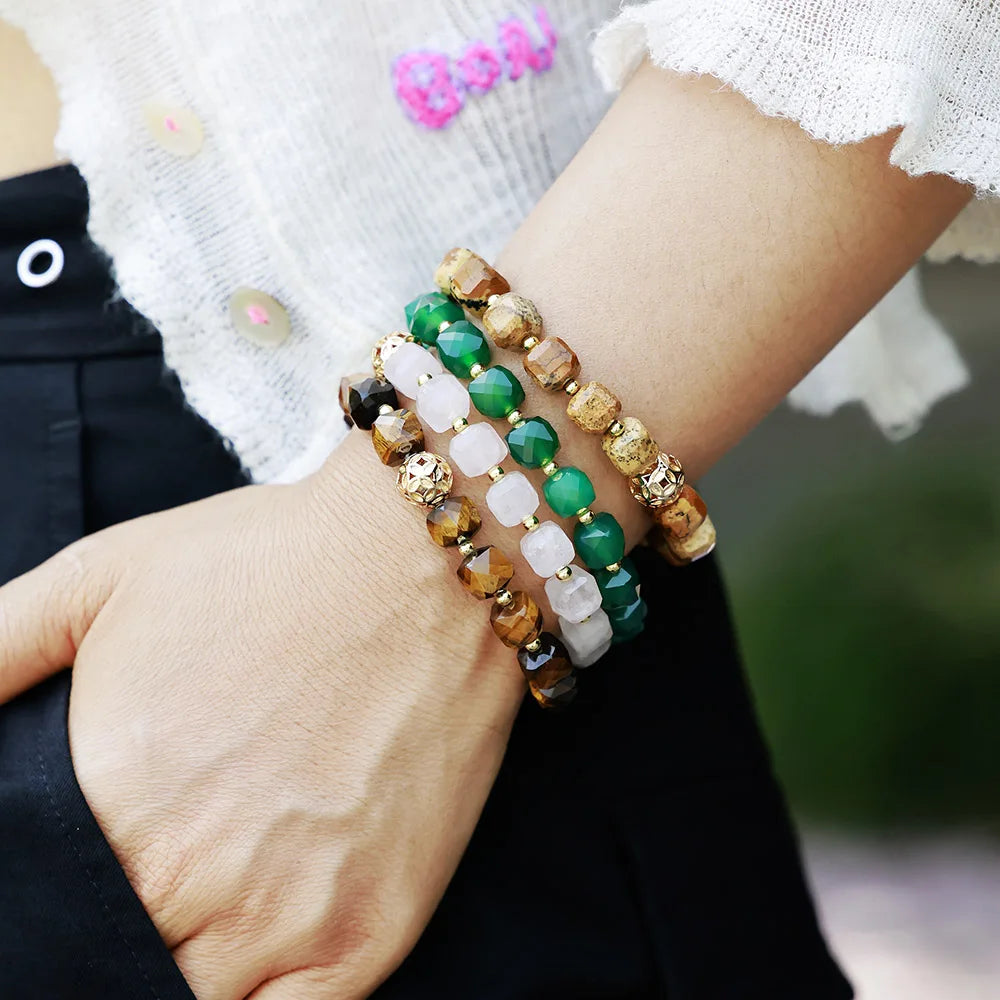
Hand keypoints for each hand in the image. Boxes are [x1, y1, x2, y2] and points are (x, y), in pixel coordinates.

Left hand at [0, 431, 523, 999]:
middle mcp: (190, 878)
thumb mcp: (102, 574)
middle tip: (151, 869)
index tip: (82, 869)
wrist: (425, 562)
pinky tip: (241, 962)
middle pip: (104, 958)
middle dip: (107, 926)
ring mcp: (289, 918)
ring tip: (196, 900)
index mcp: (108, 800)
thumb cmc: (272, 560)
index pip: (36, 911)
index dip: (49, 895)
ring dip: (177, 964)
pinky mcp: (370, 932)